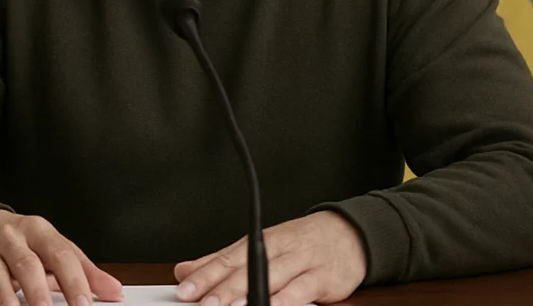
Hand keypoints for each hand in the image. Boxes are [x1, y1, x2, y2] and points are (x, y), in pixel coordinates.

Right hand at [0, 209, 122, 305]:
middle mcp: (10, 236)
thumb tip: (114, 290)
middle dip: (40, 293)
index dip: (73, 280)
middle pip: (27, 264)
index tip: (84, 304)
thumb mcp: (51, 247)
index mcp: (37, 230)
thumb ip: (83, 270)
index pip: (60, 254)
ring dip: (9, 300)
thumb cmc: (20, 241)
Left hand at [173, 212, 366, 305]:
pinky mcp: (322, 277)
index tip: (185, 290)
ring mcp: (299, 262)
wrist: (347, 235)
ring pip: (271, 277)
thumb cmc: (298, 245)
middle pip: (245, 269)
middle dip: (222, 288)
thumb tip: (186, 270)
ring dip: (250, 294)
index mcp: (256, 243)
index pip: (225, 260)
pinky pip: (302, 289)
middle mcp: (275, 250)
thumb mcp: (258, 248)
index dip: (204, 276)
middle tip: (203, 302)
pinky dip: (287, 300)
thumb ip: (221, 262)